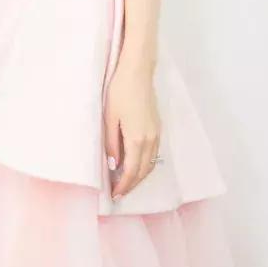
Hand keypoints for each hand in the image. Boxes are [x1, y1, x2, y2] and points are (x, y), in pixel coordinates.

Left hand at [103, 54, 160, 200]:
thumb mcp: (110, 118)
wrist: (137, 71)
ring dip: (139, 176)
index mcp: (137, 139)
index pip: (131, 171)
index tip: (114, 195)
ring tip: (126, 182)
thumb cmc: (120, 91)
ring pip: (150, 163)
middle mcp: (150, 139)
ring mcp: (156, 133)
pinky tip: (136, 164)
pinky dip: (145, 164)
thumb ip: (112, 143)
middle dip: (131, 184)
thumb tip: (114, 165)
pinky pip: (153, 154)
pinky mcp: (157, 126)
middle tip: (119, 193)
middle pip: (143, 171)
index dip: (123, 185)